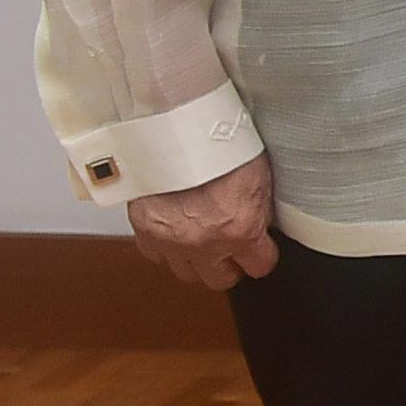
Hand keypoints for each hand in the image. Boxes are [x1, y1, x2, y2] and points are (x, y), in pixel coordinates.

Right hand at [127, 154, 275, 291]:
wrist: (175, 125)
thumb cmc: (220, 142)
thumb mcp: (258, 177)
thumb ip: (258, 211)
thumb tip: (260, 226)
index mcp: (239, 228)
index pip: (260, 267)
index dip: (262, 256)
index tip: (261, 250)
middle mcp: (203, 242)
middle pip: (219, 279)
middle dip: (228, 265)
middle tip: (230, 247)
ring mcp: (170, 239)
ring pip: (185, 272)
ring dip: (196, 259)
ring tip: (202, 238)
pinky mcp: (143, 229)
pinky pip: (155, 254)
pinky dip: (166, 246)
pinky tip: (175, 229)